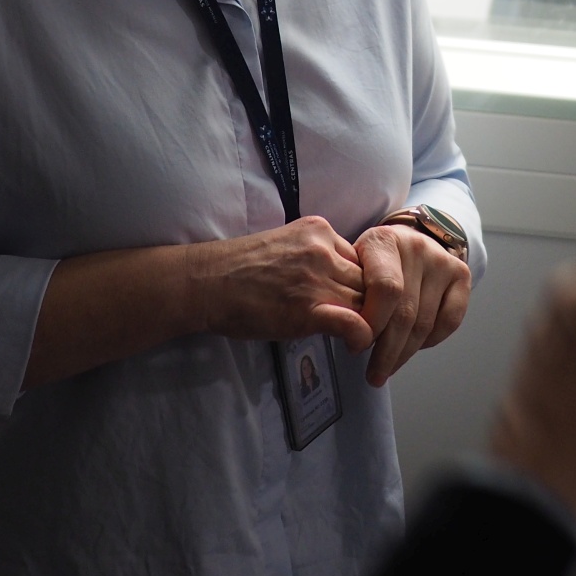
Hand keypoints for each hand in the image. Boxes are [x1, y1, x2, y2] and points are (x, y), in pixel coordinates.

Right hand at [192, 216, 374, 353]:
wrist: (207, 283)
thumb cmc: (238, 269)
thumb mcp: (286, 245)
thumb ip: (315, 257)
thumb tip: (337, 281)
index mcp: (318, 231)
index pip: (361, 258)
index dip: (361, 282)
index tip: (352, 298)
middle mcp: (323, 250)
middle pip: (368, 279)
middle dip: (368, 303)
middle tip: (361, 322)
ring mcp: (317, 278)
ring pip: (366, 301)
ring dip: (366, 321)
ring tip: (356, 336)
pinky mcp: (309, 309)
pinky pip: (355, 322)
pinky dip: (361, 336)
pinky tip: (353, 344)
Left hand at [351, 222, 472, 385]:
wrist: (406, 239)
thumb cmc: (371, 262)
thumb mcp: (352, 267)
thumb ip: (351, 296)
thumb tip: (352, 335)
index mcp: (383, 240)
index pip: (385, 289)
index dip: (373, 322)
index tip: (357, 345)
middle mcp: (416, 246)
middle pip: (405, 312)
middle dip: (387, 351)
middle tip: (374, 375)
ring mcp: (442, 260)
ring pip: (425, 322)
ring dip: (405, 353)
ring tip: (387, 369)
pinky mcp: (461, 273)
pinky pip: (450, 321)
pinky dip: (431, 341)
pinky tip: (413, 348)